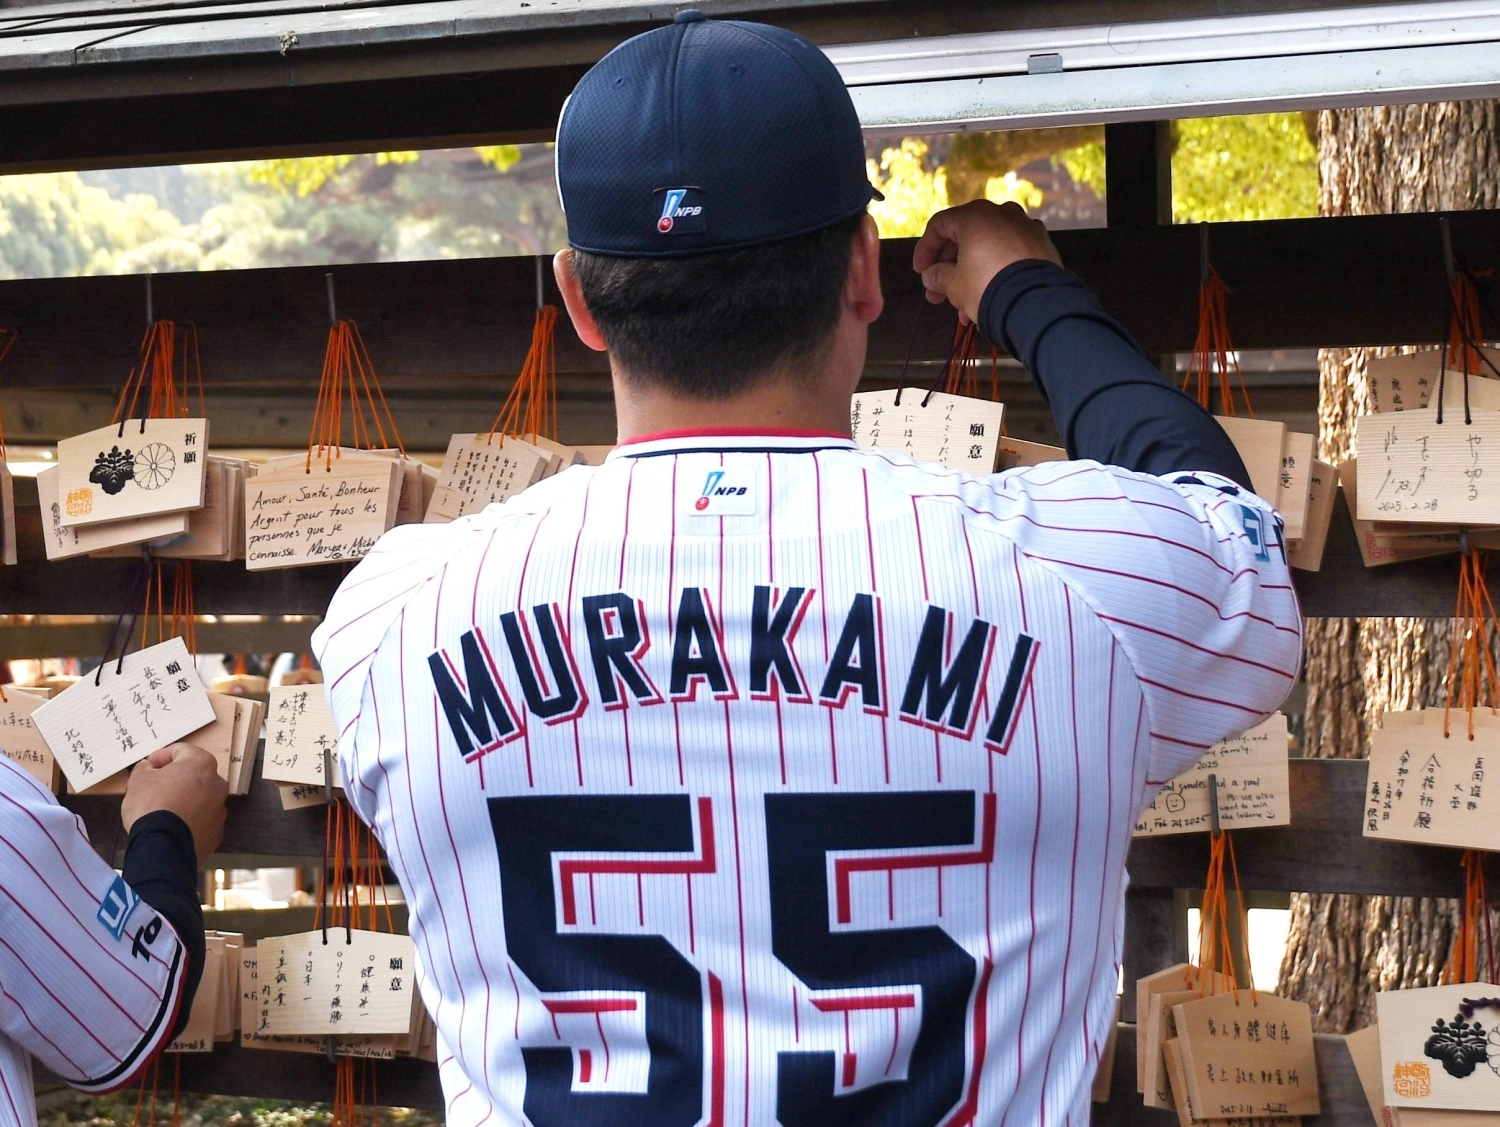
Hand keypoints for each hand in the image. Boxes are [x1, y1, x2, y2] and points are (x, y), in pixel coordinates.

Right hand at [122, 744, 227, 866]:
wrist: (162, 847)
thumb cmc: (151, 806)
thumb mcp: (138, 780)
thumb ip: (145, 768)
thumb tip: (148, 767)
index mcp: (201, 764)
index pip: (181, 750)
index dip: (161, 756)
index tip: (148, 765)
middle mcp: (217, 783)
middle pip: (194, 774)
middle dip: (175, 777)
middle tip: (154, 786)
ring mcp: (220, 809)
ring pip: (200, 797)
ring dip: (184, 798)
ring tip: (162, 808)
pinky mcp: (217, 831)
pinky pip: (201, 819)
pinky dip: (189, 819)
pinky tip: (173, 825)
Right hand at [913, 200, 1061, 324]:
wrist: (1035, 303)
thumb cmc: (987, 286)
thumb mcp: (954, 285)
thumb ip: (938, 276)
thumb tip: (931, 276)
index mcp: (975, 215)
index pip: (940, 226)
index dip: (925, 249)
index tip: (921, 272)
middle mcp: (1002, 213)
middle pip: (965, 237)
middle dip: (949, 268)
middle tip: (938, 292)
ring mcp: (1025, 227)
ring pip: (989, 249)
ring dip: (971, 274)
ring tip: (962, 306)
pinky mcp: (1042, 244)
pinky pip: (1010, 255)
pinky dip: (996, 271)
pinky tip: (988, 297)